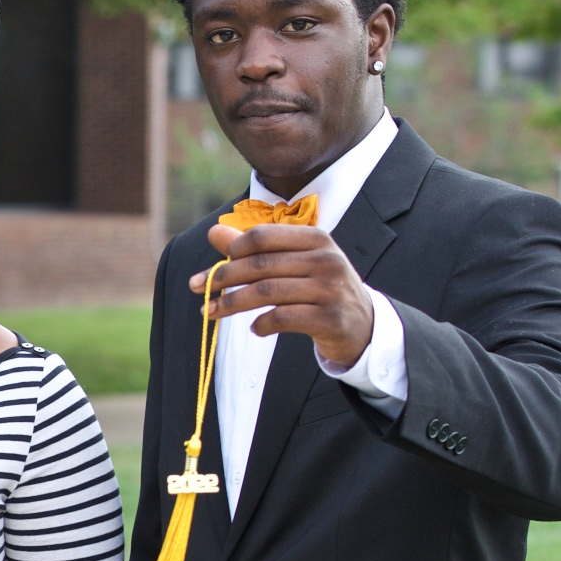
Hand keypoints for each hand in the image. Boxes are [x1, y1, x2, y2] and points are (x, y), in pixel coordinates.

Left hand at [198, 220, 375, 370]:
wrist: (364, 323)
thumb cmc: (321, 288)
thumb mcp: (294, 262)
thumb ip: (256, 248)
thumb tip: (214, 232)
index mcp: (315, 239)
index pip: (262, 237)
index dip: (231, 251)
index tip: (210, 269)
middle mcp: (325, 259)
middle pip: (260, 264)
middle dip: (222, 277)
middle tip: (197, 288)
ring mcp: (329, 289)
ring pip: (267, 292)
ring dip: (232, 303)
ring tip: (211, 312)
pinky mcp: (329, 318)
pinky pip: (284, 318)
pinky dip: (262, 324)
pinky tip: (255, 328)